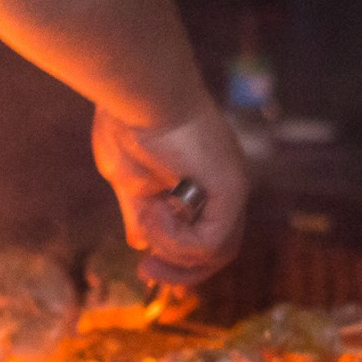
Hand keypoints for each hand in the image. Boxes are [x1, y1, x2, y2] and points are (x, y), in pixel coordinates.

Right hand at [91, 101, 247, 285]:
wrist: (138, 91)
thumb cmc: (128, 123)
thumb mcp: (128, 181)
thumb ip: (139, 212)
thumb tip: (138, 242)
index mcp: (203, 181)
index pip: (206, 237)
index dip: (178, 260)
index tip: (144, 267)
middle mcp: (224, 184)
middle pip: (218, 251)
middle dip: (181, 270)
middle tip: (145, 271)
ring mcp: (232, 186)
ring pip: (216, 251)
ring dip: (172, 249)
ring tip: (145, 218)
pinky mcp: (233, 188)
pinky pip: (210, 242)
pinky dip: (177, 239)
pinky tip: (154, 212)